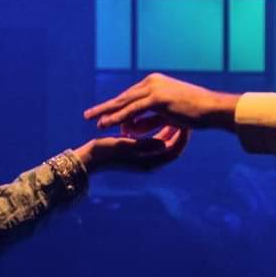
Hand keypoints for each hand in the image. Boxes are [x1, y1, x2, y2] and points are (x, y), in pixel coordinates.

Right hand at [74, 124, 189, 170]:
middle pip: (172, 146)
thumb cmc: (106, 151)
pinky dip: (156, 130)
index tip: (186, 122)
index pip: (175, 150)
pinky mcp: (137, 152)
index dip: (182, 136)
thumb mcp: (128, 147)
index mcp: (150, 163)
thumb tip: (165, 143)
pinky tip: (156, 117)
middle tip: (185, 115)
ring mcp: (144, 157)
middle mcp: (150, 162)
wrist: (89, 158)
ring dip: (167, 128)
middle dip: (178, 131)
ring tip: (174, 113)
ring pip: (162, 141)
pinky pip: (153, 140)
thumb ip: (147, 144)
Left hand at [84, 73, 239, 130]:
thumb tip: (130, 127)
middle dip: (105, 107)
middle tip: (88, 115)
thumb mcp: (168, 115)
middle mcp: (153, 82)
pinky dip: (117, 117)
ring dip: (106, 112)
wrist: (213, 109)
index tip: (103, 115)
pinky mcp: (157, 98)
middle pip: (124, 97)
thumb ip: (149, 119)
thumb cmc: (197, 113)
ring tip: (91, 120)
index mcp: (156, 82)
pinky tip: (104, 124)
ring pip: (124, 103)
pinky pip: (132, 111)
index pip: (132, 96)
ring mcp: (154, 88)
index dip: (117, 107)